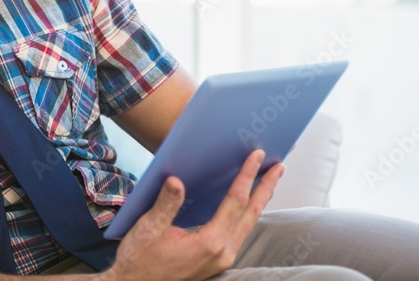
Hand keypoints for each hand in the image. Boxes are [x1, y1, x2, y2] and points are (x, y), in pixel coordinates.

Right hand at [102, 150, 283, 280]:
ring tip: (268, 182)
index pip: (235, 202)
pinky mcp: (217, 262)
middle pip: (251, 214)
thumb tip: (176, 180)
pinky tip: (246, 206)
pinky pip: (239, 234)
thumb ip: (166, 203)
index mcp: (209, 242)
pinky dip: (247, 215)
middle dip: (265, 188)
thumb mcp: (150, 228)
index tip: (257, 157)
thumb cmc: (140, 258)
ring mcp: (222, 260)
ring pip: (247, 225)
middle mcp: (222, 253)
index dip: (247, 177)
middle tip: (278, 167)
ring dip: (259, 201)